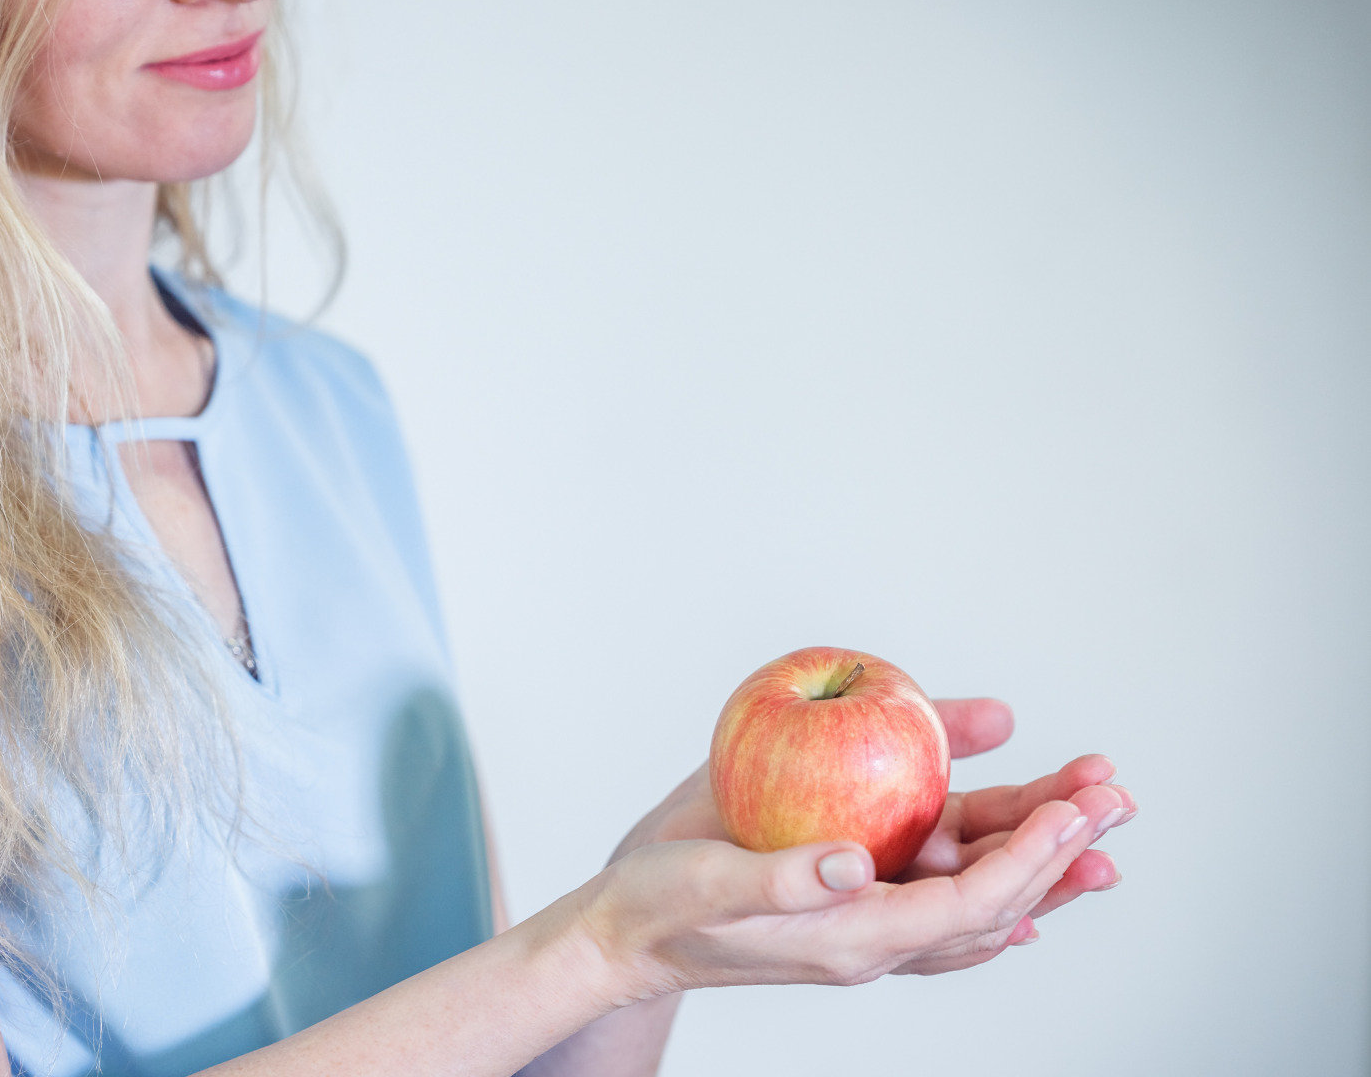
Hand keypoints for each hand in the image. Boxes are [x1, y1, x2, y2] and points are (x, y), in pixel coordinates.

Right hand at [611, 699, 1132, 937]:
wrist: (624, 936)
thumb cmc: (658, 904)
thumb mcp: (707, 882)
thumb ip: (781, 879)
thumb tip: (855, 862)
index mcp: (849, 938)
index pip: (967, 903)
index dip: (1029, 857)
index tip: (1075, 809)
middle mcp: (871, 940)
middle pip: (991, 901)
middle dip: (1057, 850)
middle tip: (1114, 798)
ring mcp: (864, 929)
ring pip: (977, 901)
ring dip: (1038, 859)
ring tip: (1093, 818)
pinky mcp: (848, 908)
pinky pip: (943, 904)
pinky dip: (993, 883)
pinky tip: (1023, 880)